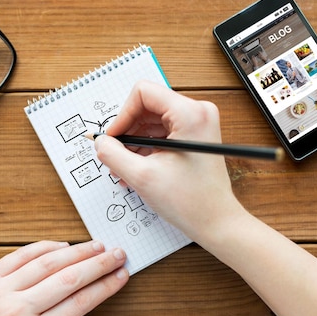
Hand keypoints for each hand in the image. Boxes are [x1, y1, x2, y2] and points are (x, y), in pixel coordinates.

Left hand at [0, 240, 127, 315]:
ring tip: (98, 245)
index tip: (122, 276)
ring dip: (78, 250)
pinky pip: (20, 255)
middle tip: (120, 253)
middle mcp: (19, 308)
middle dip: (100, 263)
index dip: (106, 286)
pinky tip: (61, 244)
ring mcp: (1, 289)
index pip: (80, 302)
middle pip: (71, 277)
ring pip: (49, 261)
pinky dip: (44, 246)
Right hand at [94, 80, 243, 242]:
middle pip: (147, 106)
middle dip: (127, 132)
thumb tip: (100, 142)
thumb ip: (114, 155)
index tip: (112, 139)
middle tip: (114, 156)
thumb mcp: (142, 177)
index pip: (143, 93)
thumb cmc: (191, 202)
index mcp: (190, 114)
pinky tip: (137, 169)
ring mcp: (198, 123)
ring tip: (125, 169)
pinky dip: (146, 148)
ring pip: (152, 121)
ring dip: (134, 143)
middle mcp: (197, 112)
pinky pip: (162, 132)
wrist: (216, 222)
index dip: (122, 115)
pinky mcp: (195, 136)